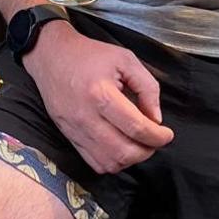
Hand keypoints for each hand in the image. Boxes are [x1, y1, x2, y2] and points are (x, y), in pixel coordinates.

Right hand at [22, 22, 173, 173]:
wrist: (51, 55)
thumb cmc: (88, 55)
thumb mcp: (125, 59)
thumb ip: (147, 87)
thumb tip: (155, 118)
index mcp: (101, 94)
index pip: (136, 128)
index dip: (158, 136)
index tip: (166, 134)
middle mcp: (86, 117)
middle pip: (124, 152)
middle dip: (147, 151)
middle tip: (154, 139)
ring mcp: (75, 130)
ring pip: (109, 163)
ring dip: (130, 159)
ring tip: (138, 143)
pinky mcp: (69, 136)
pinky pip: (94, 163)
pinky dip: (112, 162)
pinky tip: (120, 147)